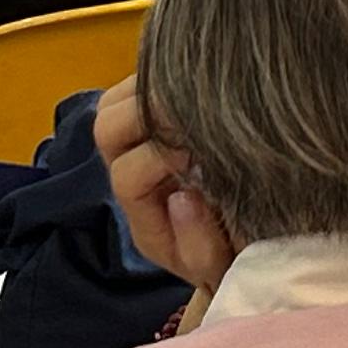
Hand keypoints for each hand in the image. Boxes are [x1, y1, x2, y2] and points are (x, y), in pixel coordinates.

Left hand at [93, 73, 235, 295]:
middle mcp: (132, 180)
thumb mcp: (221, 268)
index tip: (200, 150)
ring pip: (112, 104)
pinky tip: (192, 83)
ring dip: (149, 91)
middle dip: (146, 114)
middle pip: (107, 130)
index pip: (129, 176)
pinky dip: (156, 80)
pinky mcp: (152, 125)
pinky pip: (133, 90)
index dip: (159, 156)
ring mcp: (137, 150)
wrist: (240, 252)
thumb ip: (199, 245)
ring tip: (193, 95)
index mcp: (146, 218)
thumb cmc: (235, 258)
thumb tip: (182, 196)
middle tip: (192, 111)